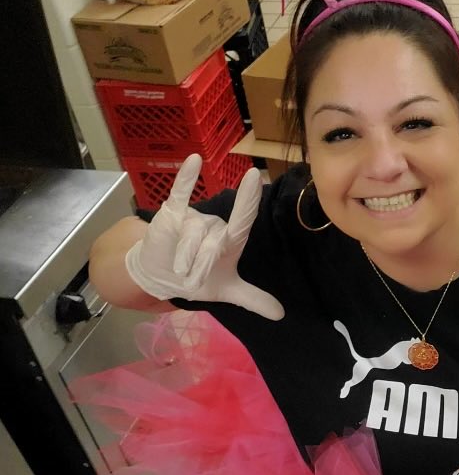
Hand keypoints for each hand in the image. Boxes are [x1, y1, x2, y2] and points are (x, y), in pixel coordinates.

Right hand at [124, 154, 284, 320]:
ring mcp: (194, 218)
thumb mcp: (226, 292)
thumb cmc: (197, 278)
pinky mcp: (173, 214)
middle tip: (193, 280)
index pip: (244, 218)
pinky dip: (186, 178)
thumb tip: (281, 315)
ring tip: (179, 270)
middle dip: (203, 263)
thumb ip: (252, 299)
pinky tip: (194, 159)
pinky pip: (180, 193)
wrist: (162, 277)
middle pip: (214, 240)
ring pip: (193, 233)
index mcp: (231, 240)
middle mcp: (215, 225)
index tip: (256, 176)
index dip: (249, 199)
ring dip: (186, 255)